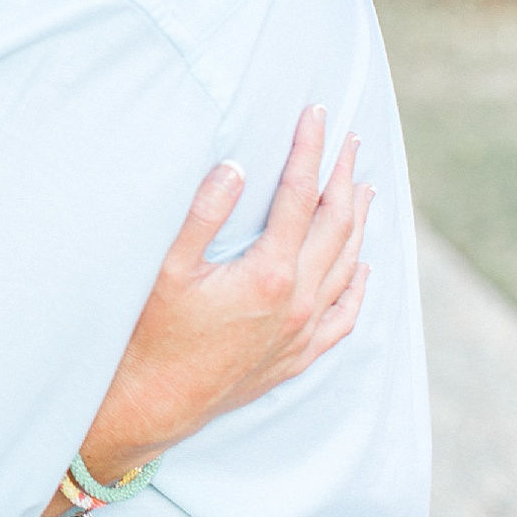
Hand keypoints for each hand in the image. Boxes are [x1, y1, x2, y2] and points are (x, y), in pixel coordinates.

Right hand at [77, 104, 371, 483]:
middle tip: (351, 140)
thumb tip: (237, 166)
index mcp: (270, 273)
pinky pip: (343, 316)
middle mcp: (297, 302)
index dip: (310, 150)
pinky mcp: (296, 356)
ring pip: (347, 266)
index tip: (318, 114)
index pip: (301, 195)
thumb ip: (204, 213)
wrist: (151, 403)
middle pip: (336, 226)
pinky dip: (358, 286)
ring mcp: (301, 332)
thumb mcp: (168, 266)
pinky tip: (364, 268)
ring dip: (358, 222)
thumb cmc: (150, 332)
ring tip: (365, 188)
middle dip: (345, 177)